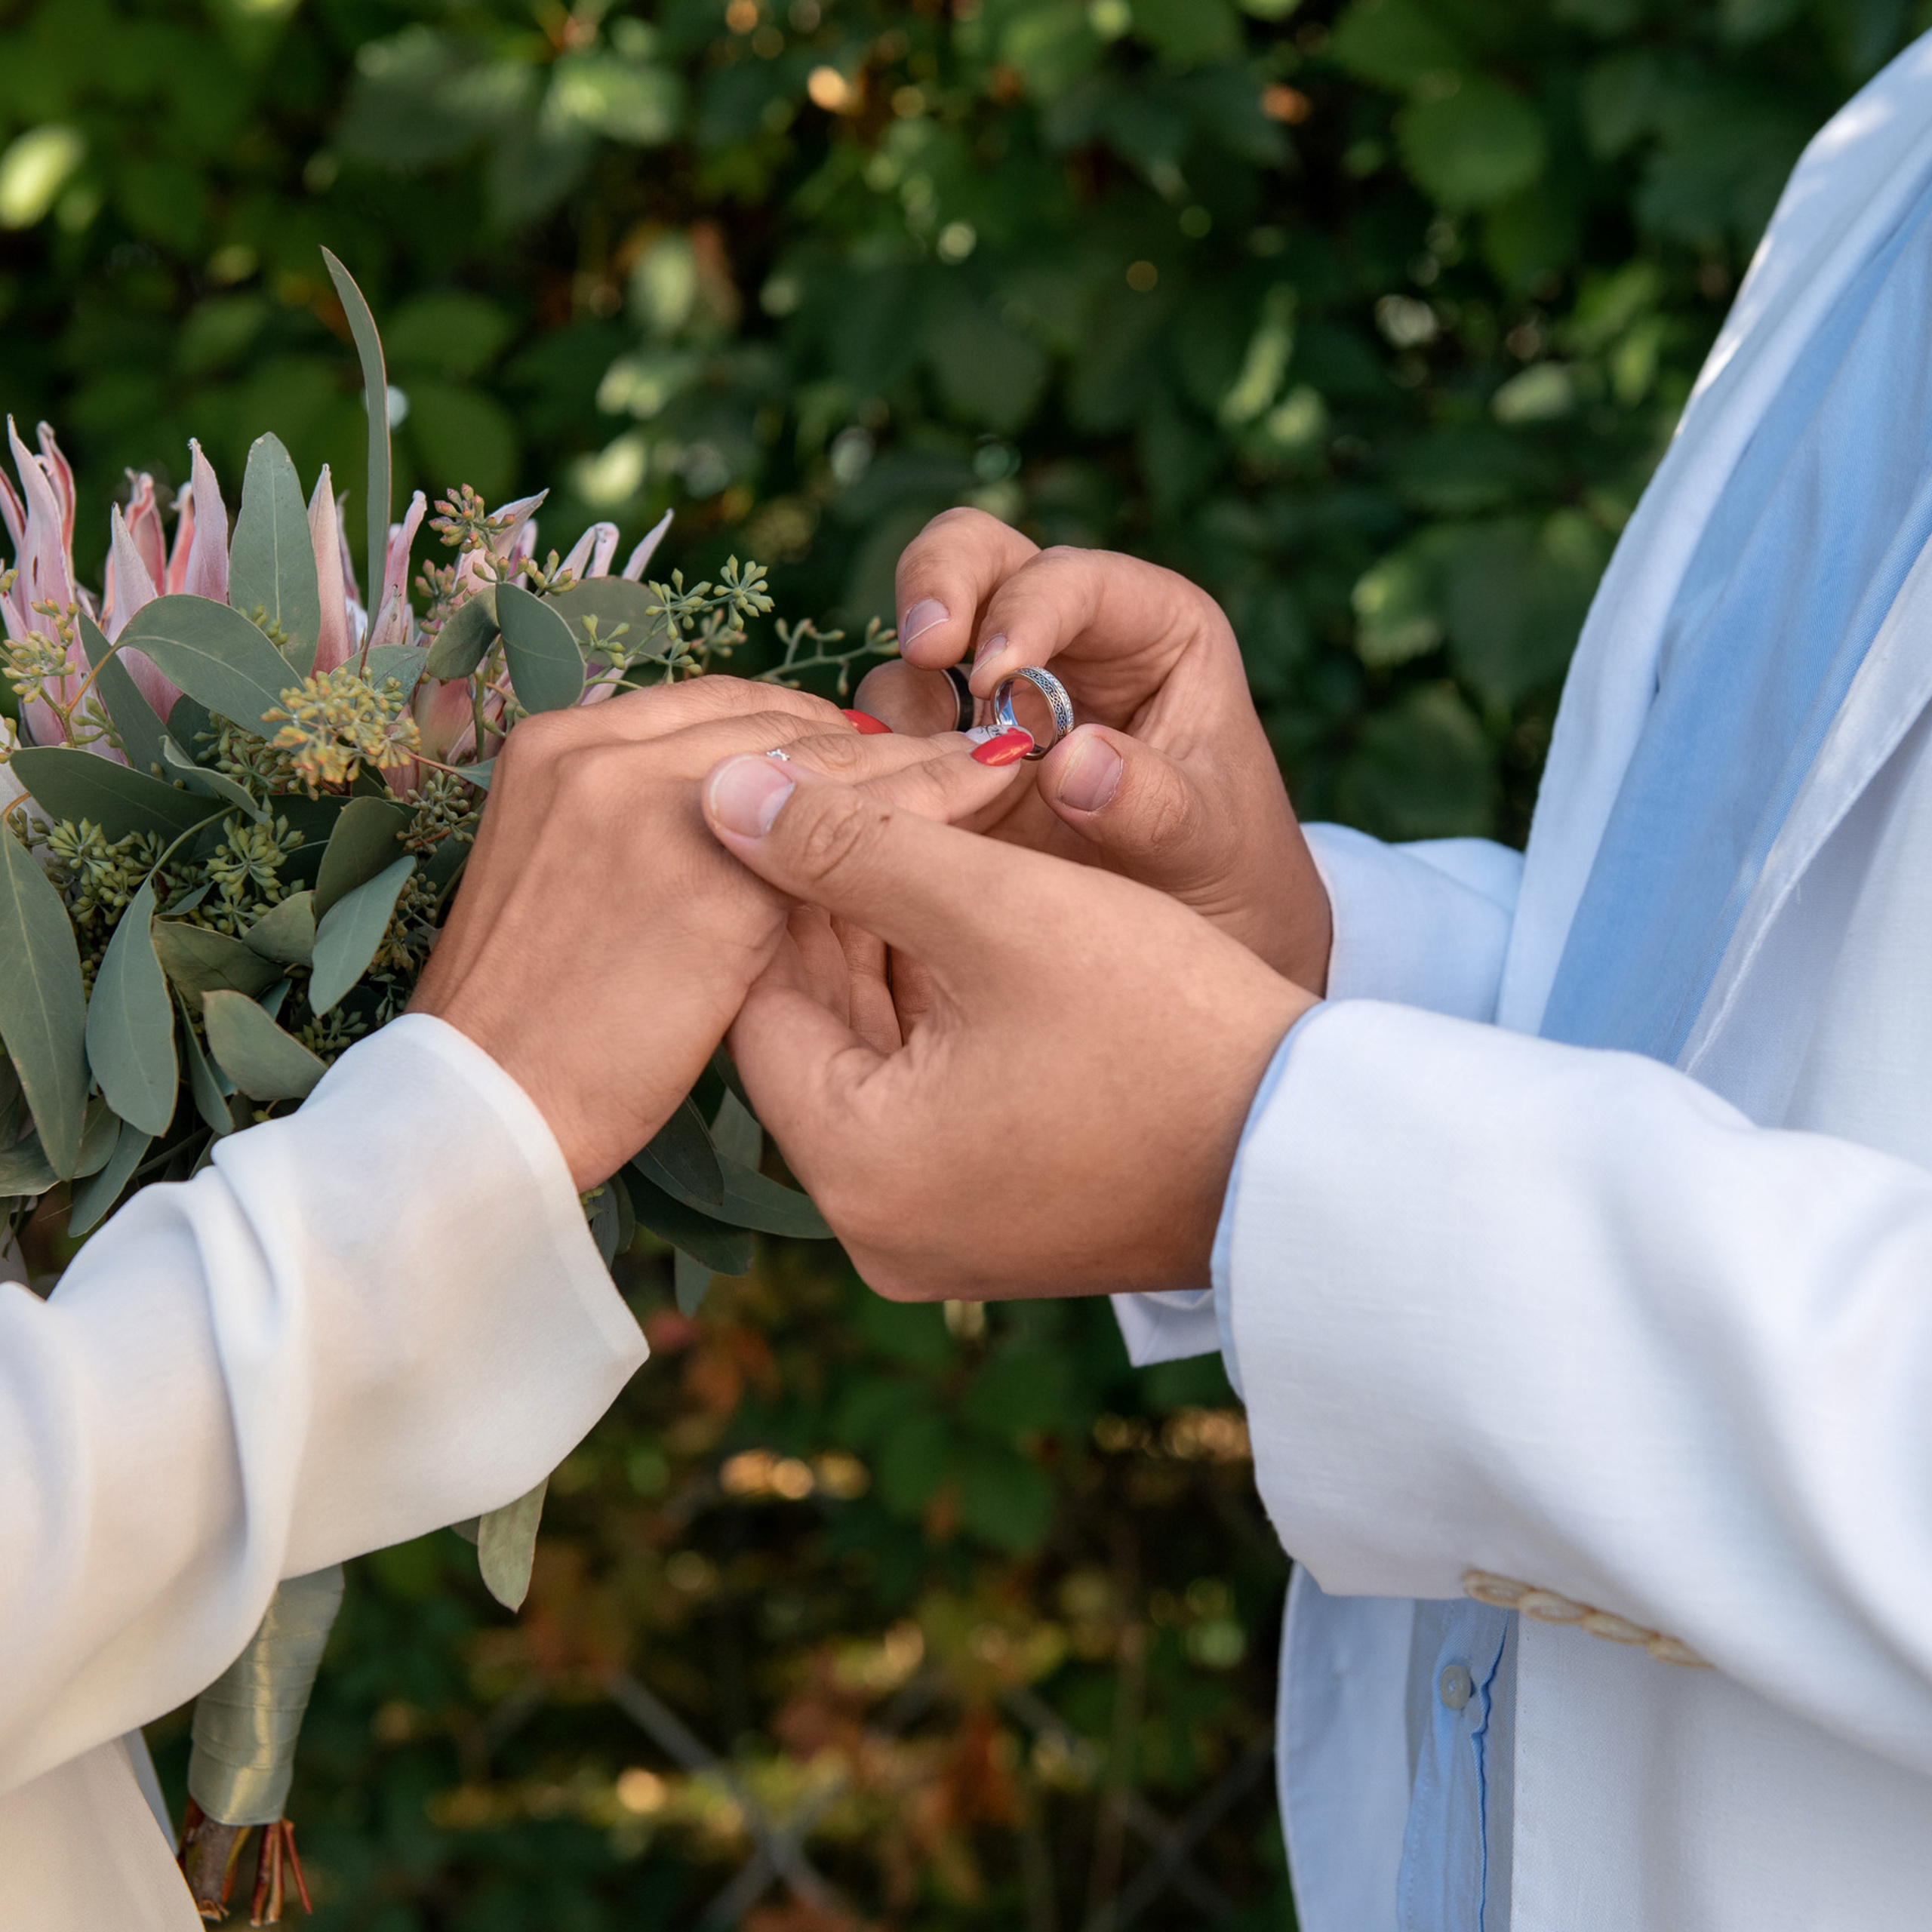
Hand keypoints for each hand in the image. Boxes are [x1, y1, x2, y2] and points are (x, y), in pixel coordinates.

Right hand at [411, 679, 1022, 1188]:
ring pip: (823, 760)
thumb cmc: (523, 1028)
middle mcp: (599, 749)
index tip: (874, 750)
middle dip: (871, 739)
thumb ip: (633, 829)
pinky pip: (847, 828)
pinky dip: (923, 812)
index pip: (716, 709)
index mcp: (554, 744)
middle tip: (958, 749)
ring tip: (996, 767)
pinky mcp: (709, 878)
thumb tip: (738, 818)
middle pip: (775, 721)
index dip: (807, 732)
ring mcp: (650, 805)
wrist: (477, 1113)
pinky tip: (977, 815)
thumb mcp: (557, 887)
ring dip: (918, 762)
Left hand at [702, 754, 1314, 1297]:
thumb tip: (720, 793)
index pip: (757, 1000)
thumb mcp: (1000, 911)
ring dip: (894, 950)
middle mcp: (877, 1228)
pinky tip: (973, 920)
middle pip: (815, 1031)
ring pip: (874, 1057)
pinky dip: (943, 1012)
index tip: (804, 794)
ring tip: (924, 839)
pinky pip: (929, 1098)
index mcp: (856, 1172)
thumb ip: (851, 844)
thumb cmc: (1167, 1027)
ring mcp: (939, 1233)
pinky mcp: (995, 1220)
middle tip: (868, 800)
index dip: (773, 882)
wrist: (1319, 1152)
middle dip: (839, 910)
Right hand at [850, 509, 1331, 989]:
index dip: (1027, 611)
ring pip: (913, 654)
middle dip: (937, 587)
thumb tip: (1072, 763)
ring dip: (901, 704)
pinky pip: (886, 743)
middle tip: (926, 651)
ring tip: (915, 777)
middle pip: (973, 557)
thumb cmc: (1231, 873)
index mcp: (1147, 627)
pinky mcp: (945, 765)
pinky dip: (872, 763)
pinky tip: (881, 809)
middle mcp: (1062, 642)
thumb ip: (1155, 805)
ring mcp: (993, 701)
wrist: (1205, 946)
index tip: (997, 677)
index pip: (1071, 576)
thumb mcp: (1213, 843)